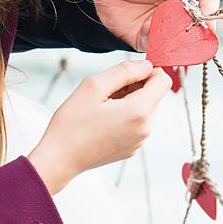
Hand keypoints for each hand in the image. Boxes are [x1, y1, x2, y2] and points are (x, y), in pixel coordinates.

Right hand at [28, 59, 170, 194]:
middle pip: (154, 95)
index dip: (148, 70)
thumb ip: (124, 71)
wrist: (59, 158)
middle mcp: (145, 128)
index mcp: (139, 111)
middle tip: (107, 90)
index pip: (163, 80)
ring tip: (102, 106)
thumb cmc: (72, 122)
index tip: (127, 72)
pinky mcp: (130, 149)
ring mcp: (139, 141)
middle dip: (136, 86)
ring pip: (145, 109)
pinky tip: (102, 120)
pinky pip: (136, 124)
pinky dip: (125, 116)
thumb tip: (146, 65)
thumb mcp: (94, 85)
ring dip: (130, 101)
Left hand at [91, 0, 222, 50]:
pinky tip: (145, 28)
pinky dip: (155, 42)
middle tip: (185, 28)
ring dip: (175, 38)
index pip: (208, 2)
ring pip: (181, 41)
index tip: (204, 16)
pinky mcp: (147, 39)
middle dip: (194, 30)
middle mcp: (180, 8)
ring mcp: (164, 25)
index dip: (209, 10)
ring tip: (160, 26)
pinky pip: (158, 48)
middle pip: (198, 26)